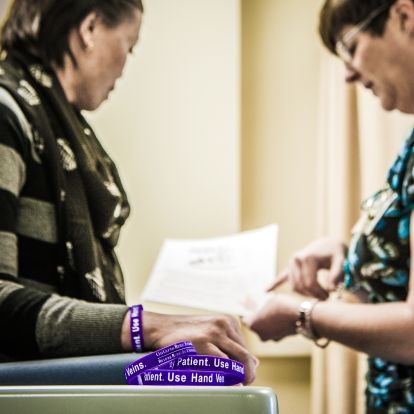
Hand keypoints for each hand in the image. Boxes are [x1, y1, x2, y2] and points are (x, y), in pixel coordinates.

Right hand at [141, 312, 256, 383]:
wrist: (160, 328)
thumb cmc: (185, 334)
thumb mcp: (211, 332)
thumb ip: (230, 344)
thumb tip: (254, 363)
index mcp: (228, 320)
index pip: (245, 348)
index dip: (245, 365)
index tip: (240, 376)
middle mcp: (225, 323)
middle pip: (245, 354)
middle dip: (247, 372)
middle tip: (242, 384)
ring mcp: (215, 332)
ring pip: (240, 359)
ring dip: (241, 376)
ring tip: (235, 385)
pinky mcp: (204, 342)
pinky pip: (224, 364)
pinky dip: (228, 375)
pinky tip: (227, 383)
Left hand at [245, 294, 299, 340]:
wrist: (301, 316)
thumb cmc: (281, 306)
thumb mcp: (267, 300)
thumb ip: (258, 303)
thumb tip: (251, 300)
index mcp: (253, 325)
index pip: (245, 319)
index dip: (247, 312)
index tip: (250, 306)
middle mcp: (260, 335)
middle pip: (255, 324)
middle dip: (258, 316)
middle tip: (260, 306)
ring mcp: (271, 338)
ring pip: (265, 327)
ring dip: (267, 320)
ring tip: (272, 309)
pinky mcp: (282, 338)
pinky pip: (274, 330)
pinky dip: (275, 324)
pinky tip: (279, 315)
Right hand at [268, 237, 346, 299]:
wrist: (328, 244)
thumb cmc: (336, 252)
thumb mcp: (341, 260)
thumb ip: (337, 274)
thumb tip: (331, 289)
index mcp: (306, 258)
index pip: (310, 282)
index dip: (320, 293)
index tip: (330, 296)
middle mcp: (295, 259)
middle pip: (301, 286)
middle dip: (313, 295)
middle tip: (326, 298)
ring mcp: (291, 263)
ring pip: (294, 286)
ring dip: (304, 294)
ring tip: (317, 295)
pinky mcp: (290, 266)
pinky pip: (281, 277)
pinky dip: (273, 284)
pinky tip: (265, 290)